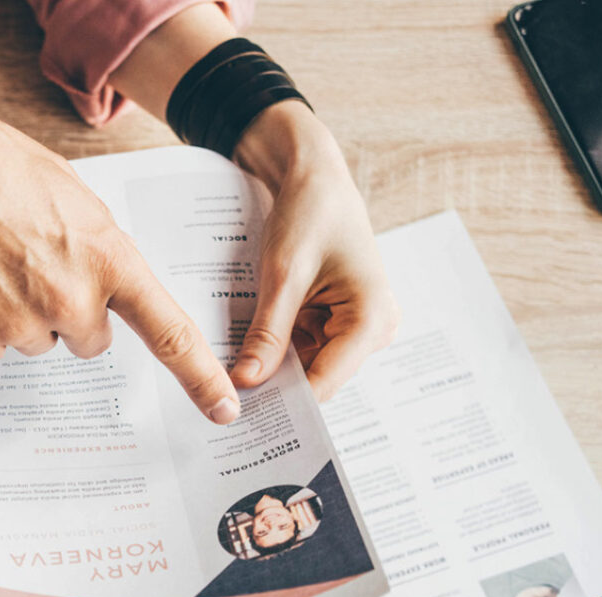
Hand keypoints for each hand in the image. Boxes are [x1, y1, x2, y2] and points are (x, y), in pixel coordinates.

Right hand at [0, 47, 239, 424]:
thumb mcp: (70, 195)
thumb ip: (99, 249)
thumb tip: (104, 285)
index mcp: (106, 258)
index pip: (167, 331)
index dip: (199, 376)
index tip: (223, 409)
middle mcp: (71, 300)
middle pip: (90, 340)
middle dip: (69, 312)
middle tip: (32, 265)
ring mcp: (20, 325)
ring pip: (37, 342)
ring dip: (20, 313)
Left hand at [230, 102, 398, 400]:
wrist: (314, 175)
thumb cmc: (310, 210)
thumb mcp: (283, 273)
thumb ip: (268, 333)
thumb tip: (246, 383)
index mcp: (372, 318)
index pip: (325, 383)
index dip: (285, 401)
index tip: (243, 416)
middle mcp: (372, 329)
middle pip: (317, 379)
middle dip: (276, 386)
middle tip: (229, 400)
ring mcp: (355, 327)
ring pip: (305, 367)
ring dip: (272, 367)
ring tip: (234, 371)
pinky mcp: (336, 322)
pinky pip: (302, 349)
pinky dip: (275, 350)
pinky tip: (249, 349)